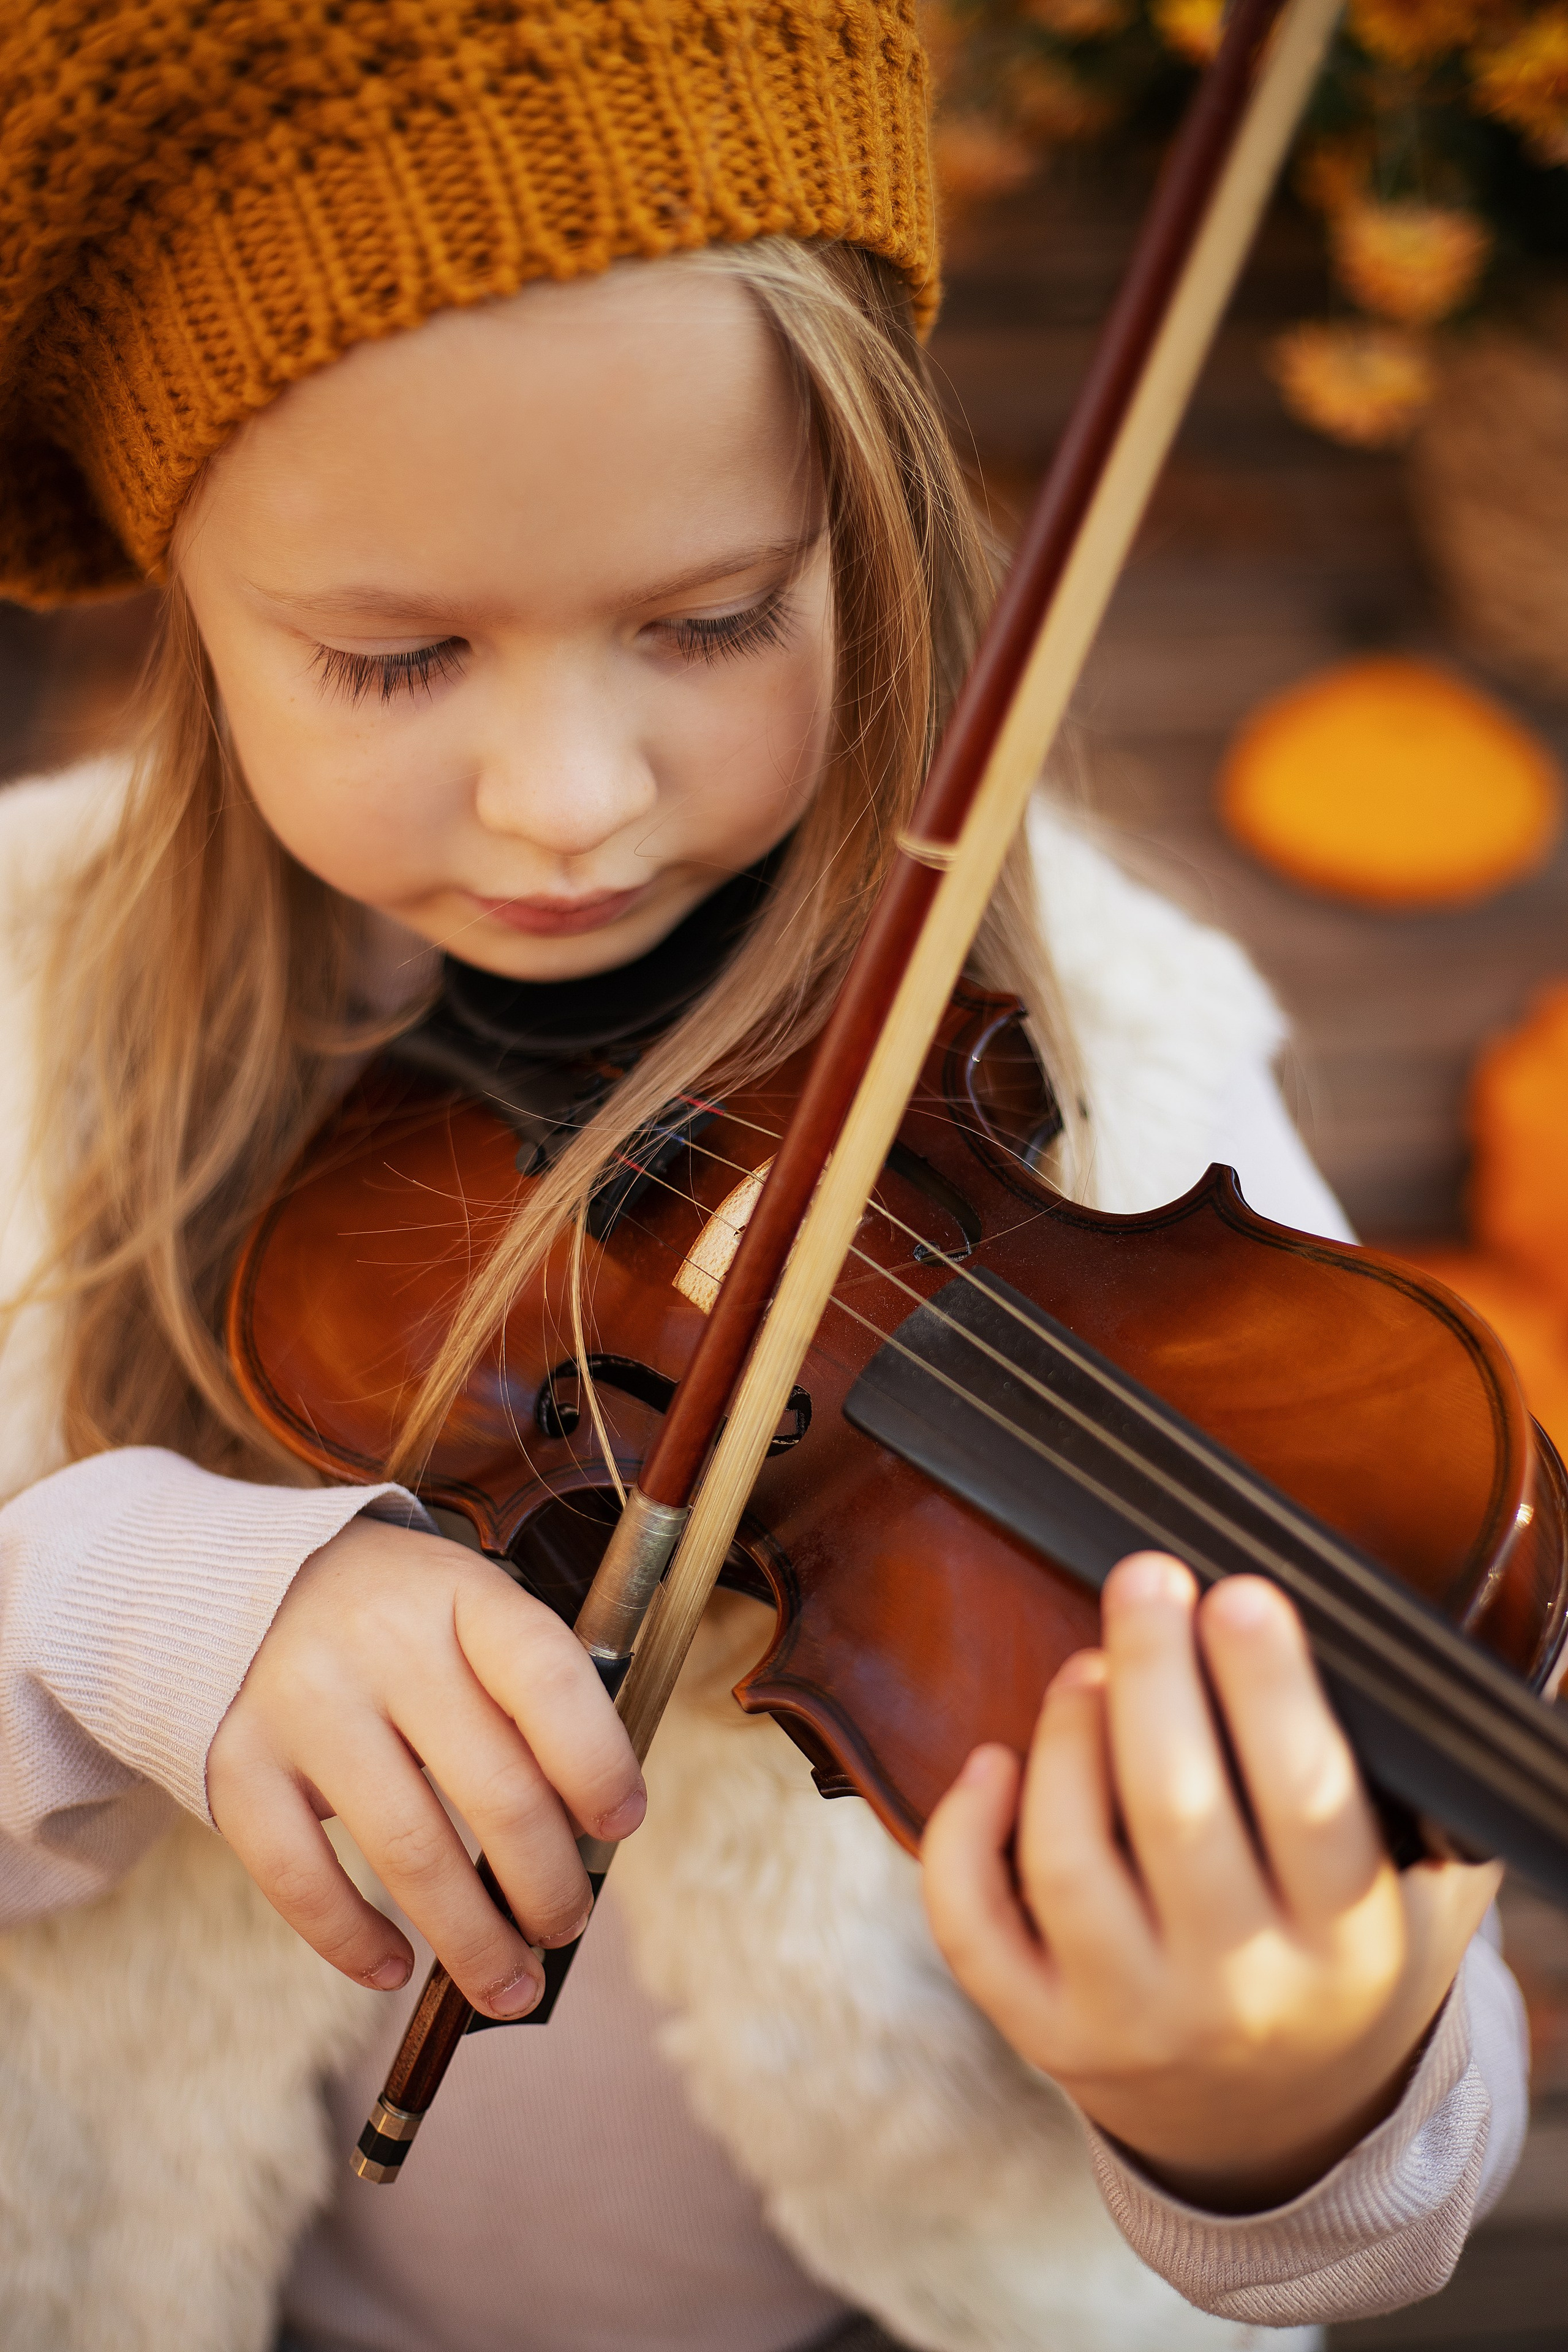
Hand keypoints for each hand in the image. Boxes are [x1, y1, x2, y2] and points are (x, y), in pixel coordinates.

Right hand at [208, 1516, 644, 2018]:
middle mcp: (381, 1643)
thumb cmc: (401, 1621)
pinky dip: (353, 1942)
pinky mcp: (237, 1764)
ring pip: (409, 1852)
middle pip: (494, 1788)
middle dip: (547, 1884)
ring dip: (472, 1940)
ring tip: (509, 1983)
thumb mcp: (473, 1614)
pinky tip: (396, 1970)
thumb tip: (588, 1835)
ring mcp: (303, 1703)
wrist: (246, 1584)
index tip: (621, 1825)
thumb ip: (528, 1698)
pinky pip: (301, 1878)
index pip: (548, 1678)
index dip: (598, 1762)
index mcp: (461, 1594)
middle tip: (566, 1927)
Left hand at [921, 1553, 1499, 2211]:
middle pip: (1178, 1814)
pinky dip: (962, 1837)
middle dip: (1154, 1675)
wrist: (1278, 2124)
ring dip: (1069, 1739)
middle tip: (1146, 1577)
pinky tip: (991, 1761)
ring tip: (1087, 1667)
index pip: (1309, 1801)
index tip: (1240, 1592)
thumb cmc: (1336, 1954)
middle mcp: (1240, 1991)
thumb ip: (1413, 1792)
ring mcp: (1131, 2018)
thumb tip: (1380, 1651)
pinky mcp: (1045, 2031)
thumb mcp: (1418, 1894)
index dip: (1270, 1691)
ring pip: (1069, 1863)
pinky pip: (975, 1930)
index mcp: (1347, 1945)